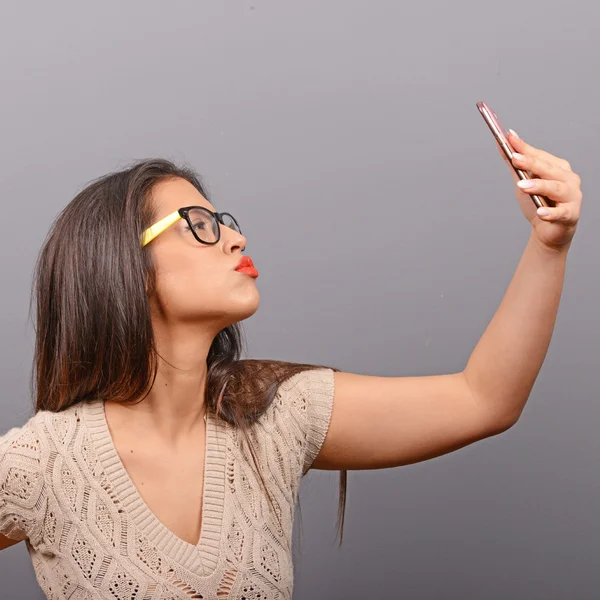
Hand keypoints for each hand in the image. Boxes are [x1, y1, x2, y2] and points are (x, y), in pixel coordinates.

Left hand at [501, 130, 581, 250]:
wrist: (548, 230)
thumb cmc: (538, 203)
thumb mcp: (523, 182)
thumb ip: (514, 165)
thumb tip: (502, 143)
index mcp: (558, 168)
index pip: (540, 155)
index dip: (524, 148)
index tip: (509, 138)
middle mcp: (568, 179)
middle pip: (548, 169)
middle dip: (531, 163)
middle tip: (515, 158)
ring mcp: (571, 196)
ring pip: (556, 188)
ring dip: (539, 186)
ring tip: (522, 185)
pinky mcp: (570, 215)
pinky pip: (561, 213)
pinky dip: (551, 213)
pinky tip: (541, 213)